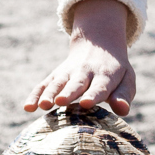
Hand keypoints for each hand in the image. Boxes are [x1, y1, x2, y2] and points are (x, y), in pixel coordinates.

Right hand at [25, 0, 133, 115]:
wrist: (97, 44)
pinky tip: (28, 107)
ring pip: (57, 83)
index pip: (100, 86)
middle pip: (75, 84)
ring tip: (42, 105)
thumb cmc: (115, 71)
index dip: (93, 95)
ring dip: (49, 94)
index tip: (86, 103)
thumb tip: (122, 110)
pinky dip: (35, 94)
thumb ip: (124, 95)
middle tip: (60, 102)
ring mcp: (68, 73)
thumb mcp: (126, 79)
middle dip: (68, 93)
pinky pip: (44, 85)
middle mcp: (84, 72)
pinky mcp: (56, 76)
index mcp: (105, 74)